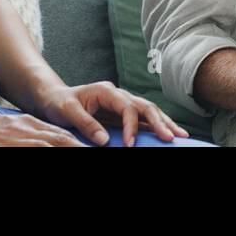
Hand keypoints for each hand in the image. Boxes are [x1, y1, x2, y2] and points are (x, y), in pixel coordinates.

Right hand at [0, 110, 88, 146]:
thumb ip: (26, 137)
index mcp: (26, 124)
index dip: (78, 144)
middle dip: (77, 149)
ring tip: (82, 154)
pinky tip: (45, 156)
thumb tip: (48, 142)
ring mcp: (9, 140)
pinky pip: (21, 152)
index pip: (60, 135)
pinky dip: (34, 152)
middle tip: (96, 154)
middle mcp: (21, 130)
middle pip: (58, 141)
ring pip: (44, 147)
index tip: (93, 149)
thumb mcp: (5, 130)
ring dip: (64, 150)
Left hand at [32, 82, 189, 146]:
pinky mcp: (123, 111)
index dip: (131, 125)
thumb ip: (86, 124)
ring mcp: (122, 102)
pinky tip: (169, 133)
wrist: (54, 98)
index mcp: (106, 91)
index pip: (126, 107)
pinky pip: (144, 117)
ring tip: (180, 135)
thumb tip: (104, 141)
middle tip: (171, 138)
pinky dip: (157, 125)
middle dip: (159, 122)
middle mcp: (118, 94)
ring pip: (149, 110)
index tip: (130, 144)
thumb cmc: (60, 103)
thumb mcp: (67, 112)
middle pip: (144, 106)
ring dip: (165, 122)